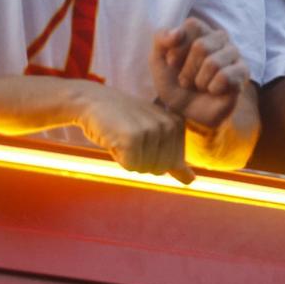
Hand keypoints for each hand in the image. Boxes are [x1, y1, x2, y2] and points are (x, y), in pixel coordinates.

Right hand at [73, 83, 193, 183]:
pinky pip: (130, 166)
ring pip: (143, 168)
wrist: (93, 101)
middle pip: (159, 169)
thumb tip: (191, 182)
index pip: (172, 164)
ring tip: (122, 136)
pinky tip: (114, 139)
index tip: (142, 138)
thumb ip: (173, 158)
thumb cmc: (123, 120)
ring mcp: (152, 130)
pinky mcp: (133, 137)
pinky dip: (119, 159)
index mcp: (177, 124)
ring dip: (129, 159)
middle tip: (130, 138)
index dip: (152, 158)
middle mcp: (169, 125)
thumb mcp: (153, 135)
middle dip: (141, 161)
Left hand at [151, 18, 249, 129]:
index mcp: (200, 32)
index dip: (178, 47)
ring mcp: (233, 54)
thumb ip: (161, 40)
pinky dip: (213, 88)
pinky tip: (213, 91)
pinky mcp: (242, 71)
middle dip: (188, 70)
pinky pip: (225, 77)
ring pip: (213, 63)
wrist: (189, 111)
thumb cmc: (176, 83)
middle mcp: (219, 38)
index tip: (172, 63)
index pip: (193, 25)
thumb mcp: (159, 62)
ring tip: (200, 86)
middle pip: (201, 46)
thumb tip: (176, 32)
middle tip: (187, 80)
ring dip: (199, 81)